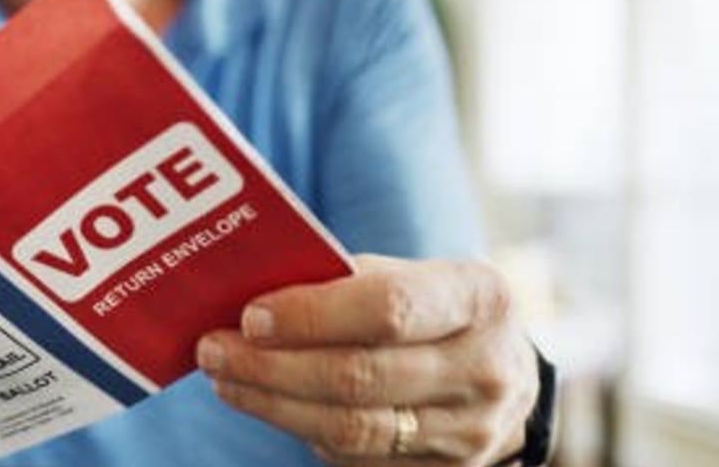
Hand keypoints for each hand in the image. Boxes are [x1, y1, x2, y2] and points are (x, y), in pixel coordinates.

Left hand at [196, 255, 536, 465]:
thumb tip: (253, 293)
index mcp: (478, 297)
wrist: (507, 373)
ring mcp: (470, 432)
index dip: (312, 315)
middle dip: (272, 366)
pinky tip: (265, 404)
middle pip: (360, 377)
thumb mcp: (415, 274)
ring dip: (273, 404)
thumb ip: (348, 278)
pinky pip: (356, 458)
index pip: (387, 308)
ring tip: (225, 379)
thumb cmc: (436, 307)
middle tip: (214, 350)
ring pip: (351, 429)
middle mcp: (484, 368)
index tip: (251, 316)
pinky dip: (301, 430)